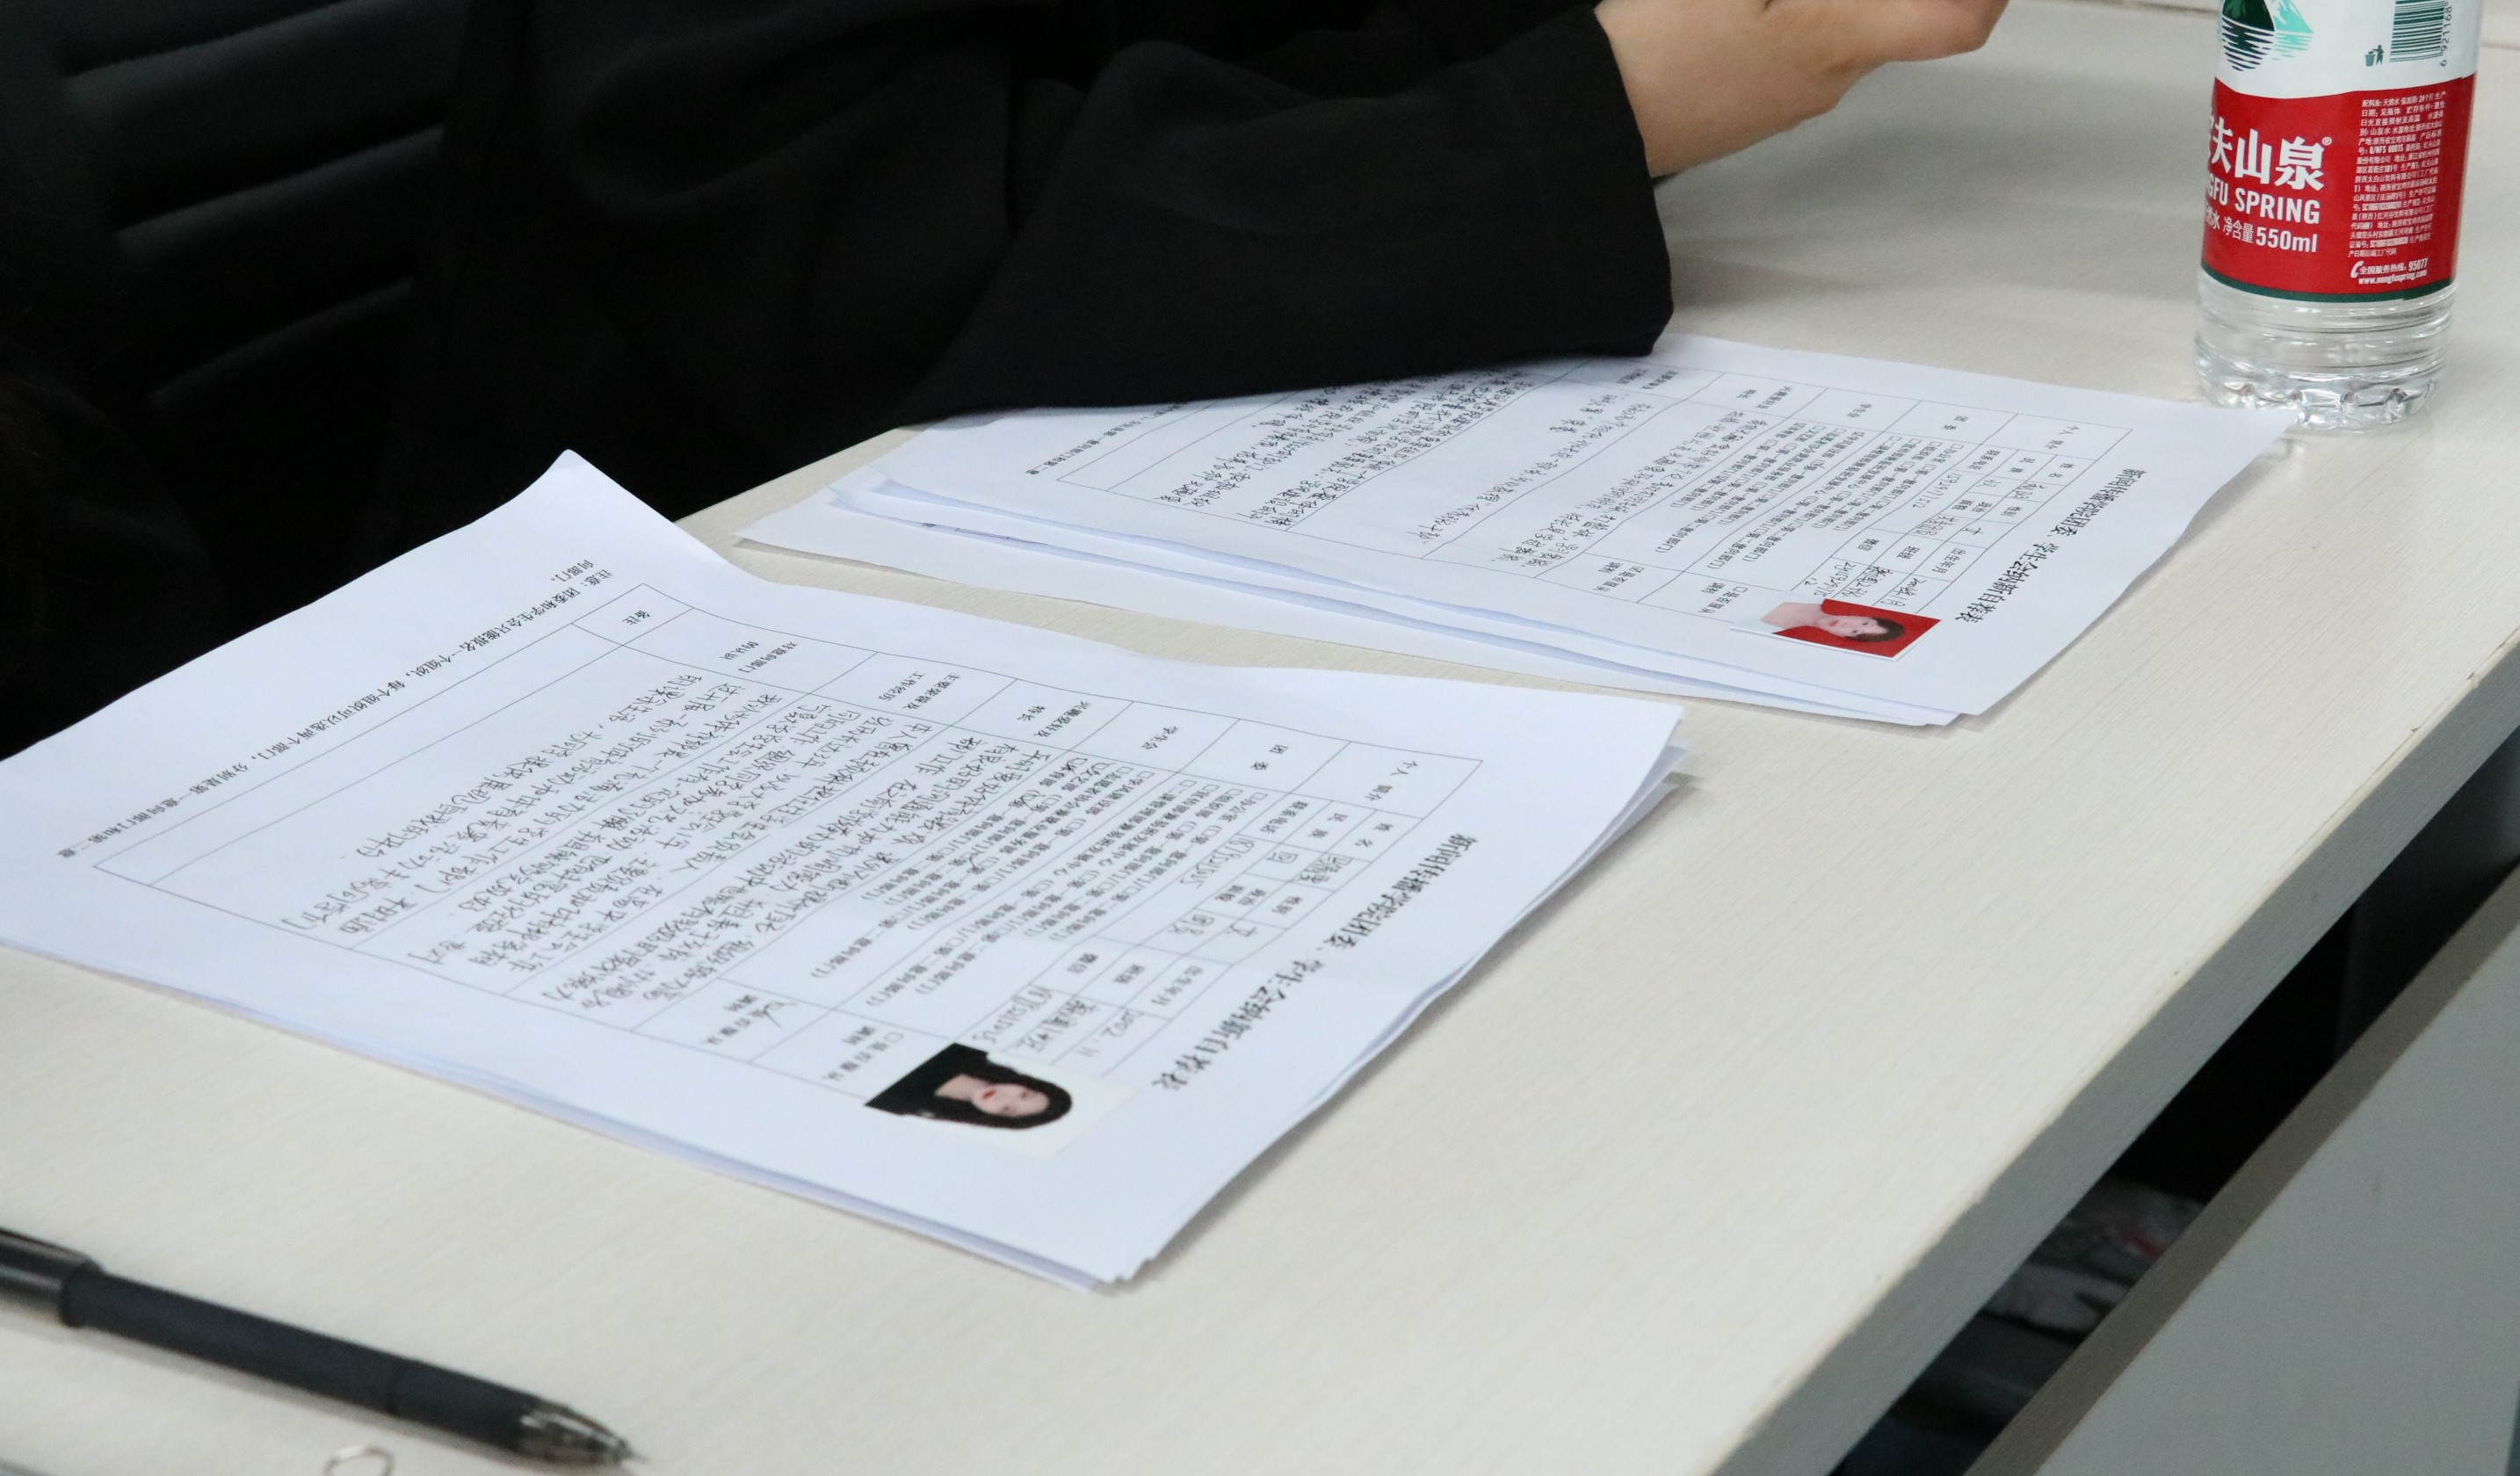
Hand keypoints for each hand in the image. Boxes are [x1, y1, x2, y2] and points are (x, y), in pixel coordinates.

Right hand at [1593, 0, 2008, 174]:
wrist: (1588, 130)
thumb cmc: (1651, 53)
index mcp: (1836, 35)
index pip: (1958, 19)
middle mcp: (1827, 77)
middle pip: (1897, 14)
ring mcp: (1788, 97)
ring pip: (1844, 28)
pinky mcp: (1753, 103)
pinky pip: (1797, 48)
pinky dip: (1794, 12)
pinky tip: (1745, 2)